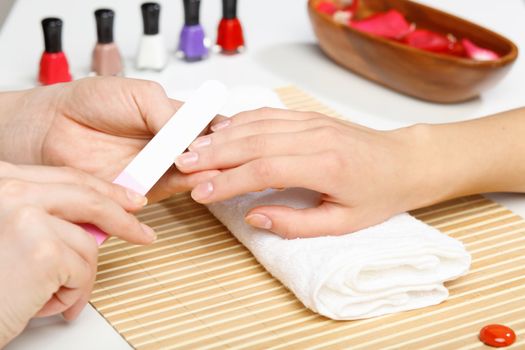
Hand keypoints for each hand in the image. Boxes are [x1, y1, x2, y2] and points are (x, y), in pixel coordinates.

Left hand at [0, 77, 217, 201]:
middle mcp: (171, 143)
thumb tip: (196, 138)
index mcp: (174, 117)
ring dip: (208, 168)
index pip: (209, 125)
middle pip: (207, 151)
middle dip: (221, 152)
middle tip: (230, 151)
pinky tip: (198, 174)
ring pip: (195, 171)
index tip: (234, 132)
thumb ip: (170, 114)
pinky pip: (173, 187)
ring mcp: (160, 166)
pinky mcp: (147, 188)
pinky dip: (188, 182)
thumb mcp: (140, 94)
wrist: (52, 127)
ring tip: (218, 164)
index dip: (225, 130)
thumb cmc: (90, 102)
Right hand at [0, 161, 154, 345]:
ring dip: (77, 277)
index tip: (127, 198)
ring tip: (47, 294)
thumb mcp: (13, 234)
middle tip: (143, 233)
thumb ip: (48, 216)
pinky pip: (83, 271)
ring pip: (88, 244)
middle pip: (88, 198)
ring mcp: (28, 218)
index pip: (68, 178)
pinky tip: (40, 303)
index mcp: (4, 180)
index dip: (104, 190)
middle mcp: (12, 191)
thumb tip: (95, 222)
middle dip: (123, 218)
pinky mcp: (44, 252)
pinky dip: (69, 295)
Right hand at [175, 108, 431, 237]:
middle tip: (182, 165)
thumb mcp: (343, 224)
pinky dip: (239, 122)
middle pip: (254, 141)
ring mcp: (311, 122)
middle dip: (214, 154)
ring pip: (256, 124)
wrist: (403, 162)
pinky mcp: (307, 117)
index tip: (203, 191)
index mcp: (328, 166)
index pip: (266, 169)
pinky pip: (267, 114)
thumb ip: (296, 223)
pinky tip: (219, 132)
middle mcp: (316, 137)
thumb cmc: (377, 195)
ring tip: (191, 148)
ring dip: (221, 136)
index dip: (230, 180)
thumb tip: (253, 216)